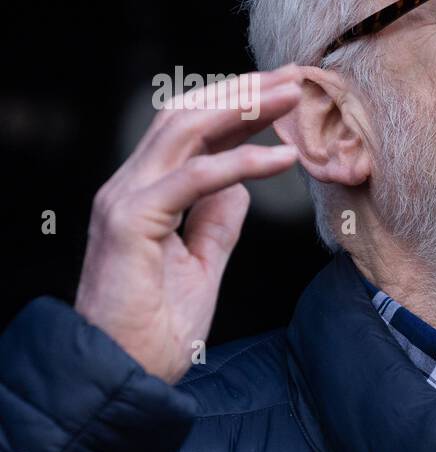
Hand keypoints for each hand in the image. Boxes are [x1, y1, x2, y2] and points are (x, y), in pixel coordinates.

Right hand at [74, 66, 303, 383]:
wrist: (124, 373)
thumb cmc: (157, 327)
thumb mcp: (202, 264)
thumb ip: (216, 221)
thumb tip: (240, 185)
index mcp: (144, 193)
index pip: (189, 129)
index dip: (236, 105)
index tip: (284, 93)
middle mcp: (129, 186)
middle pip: (185, 113)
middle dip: (242, 90)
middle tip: (295, 78)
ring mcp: (125, 199)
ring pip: (184, 129)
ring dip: (244, 107)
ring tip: (293, 97)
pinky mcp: (131, 221)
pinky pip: (194, 178)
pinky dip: (242, 162)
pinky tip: (283, 157)